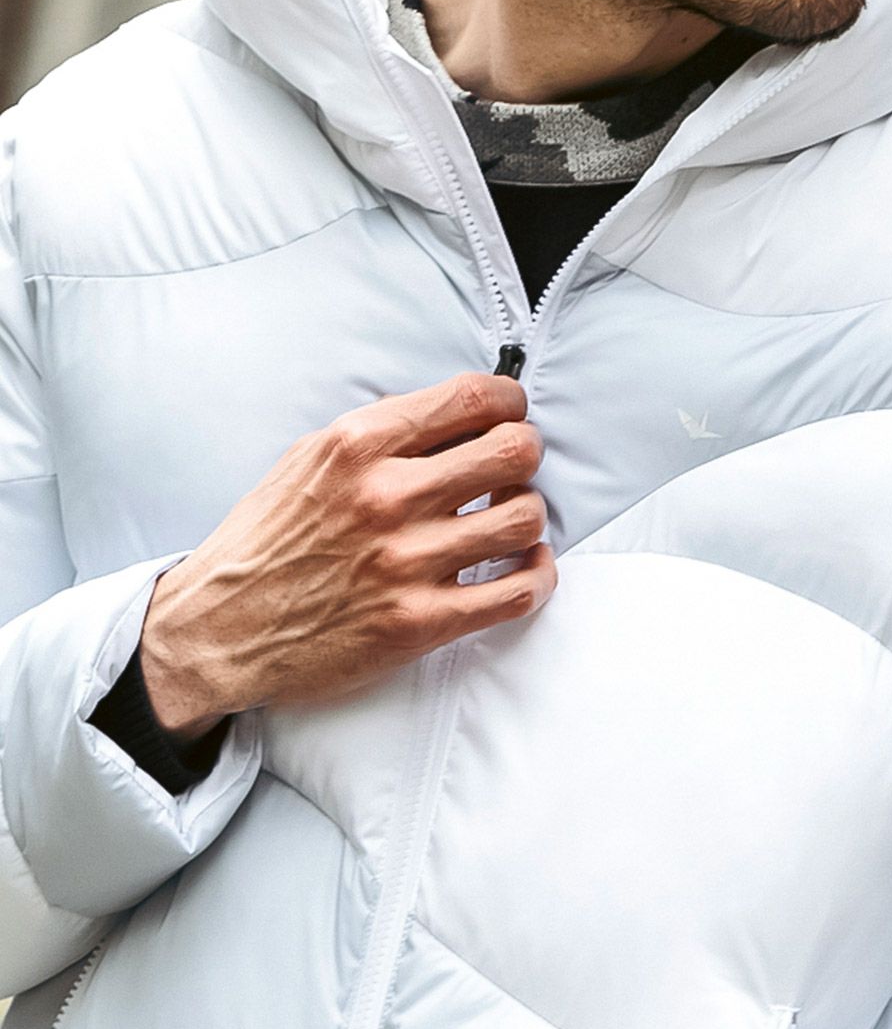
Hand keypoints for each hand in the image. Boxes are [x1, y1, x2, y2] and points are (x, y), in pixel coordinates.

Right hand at [139, 372, 556, 738]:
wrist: (218, 630)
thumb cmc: (265, 543)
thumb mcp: (308, 460)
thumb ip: (379, 433)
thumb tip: (454, 415)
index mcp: (357, 446)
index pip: (473, 398)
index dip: (510, 402)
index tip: (510, 414)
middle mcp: (386, 497)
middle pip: (513, 451)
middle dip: (525, 453)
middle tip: (514, 467)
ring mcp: (407, 562)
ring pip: (524, 518)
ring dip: (527, 515)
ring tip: (509, 518)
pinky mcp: (420, 622)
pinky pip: (517, 591)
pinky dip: (536, 575)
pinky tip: (525, 565)